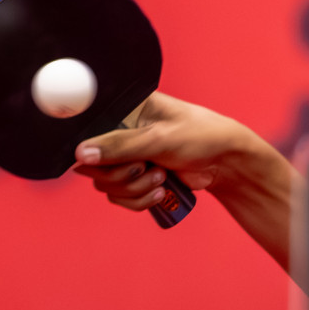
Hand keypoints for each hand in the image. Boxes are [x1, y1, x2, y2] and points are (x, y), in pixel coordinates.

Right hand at [72, 92, 263, 212]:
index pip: (87, 130)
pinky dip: (138, 200)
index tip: (109, 160)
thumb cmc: (201, 136)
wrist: (226, 163)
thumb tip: (82, 155)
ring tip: (160, 178)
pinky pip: (119, 197)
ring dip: (133, 188)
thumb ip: (121, 146)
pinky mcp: (136, 178)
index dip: (92, 150)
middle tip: (145, 167)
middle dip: (120, 174)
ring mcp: (127, 157)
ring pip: (106, 184)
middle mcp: (121, 132)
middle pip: (92, 164)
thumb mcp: (160, 138)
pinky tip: (160, 192)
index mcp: (125, 109)